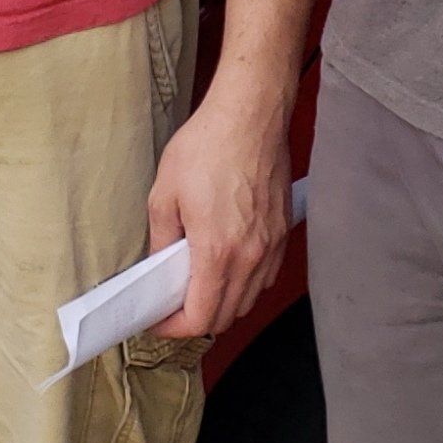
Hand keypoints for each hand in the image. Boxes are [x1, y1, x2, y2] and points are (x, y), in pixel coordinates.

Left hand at [145, 81, 293, 343]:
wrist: (251, 114)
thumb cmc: (208, 146)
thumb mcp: (164, 193)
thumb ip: (162, 240)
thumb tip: (160, 267)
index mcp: (218, 251)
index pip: (201, 317)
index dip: (175, 328)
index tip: (159, 320)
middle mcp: (251, 256)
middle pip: (227, 316)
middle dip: (197, 319)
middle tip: (173, 305)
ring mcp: (272, 245)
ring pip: (249, 299)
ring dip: (223, 303)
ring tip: (199, 286)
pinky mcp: (283, 231)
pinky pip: (266, 276)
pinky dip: (246, 284)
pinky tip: (228, 265)